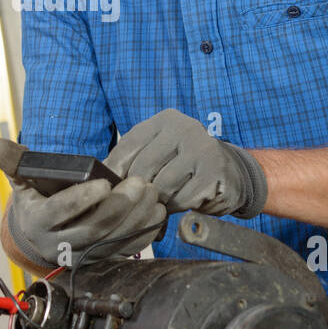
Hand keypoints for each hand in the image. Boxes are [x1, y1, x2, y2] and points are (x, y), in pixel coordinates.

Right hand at [0, 138, 166, 268]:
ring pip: (112, 239)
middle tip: (140, 183)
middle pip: (93, 227)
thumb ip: (12, 161)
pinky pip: (125, 249)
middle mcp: (59, 244)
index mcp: (38, 221)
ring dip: (137, 217)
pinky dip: (143, 232)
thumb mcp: (21, 181)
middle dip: (120, 206)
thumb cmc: (35, 199)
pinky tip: (156, 213)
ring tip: (151, 193)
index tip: (103, 183)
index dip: (81, 199)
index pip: (60, 211)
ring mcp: (82, 255)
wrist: (39, 236)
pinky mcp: (99, 259)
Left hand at [105, 108, 267, 217]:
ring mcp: (202, 148)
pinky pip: (183, 199)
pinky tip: (185, 202)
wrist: (231, 172)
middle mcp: (185, 127)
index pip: (128, 147)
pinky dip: (179, 208)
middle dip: (139, 192)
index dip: (115, 173)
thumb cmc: (183, 165)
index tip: (112, 190)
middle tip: (141, 202)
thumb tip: (96, 177)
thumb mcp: (157, 152)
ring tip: (165, 201)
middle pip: (143, 169)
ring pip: (162, 187)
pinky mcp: (215, 172)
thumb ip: (130, 159)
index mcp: (165, 120)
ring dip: (159, 202)